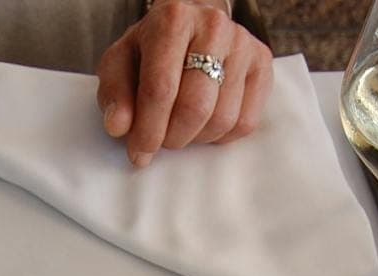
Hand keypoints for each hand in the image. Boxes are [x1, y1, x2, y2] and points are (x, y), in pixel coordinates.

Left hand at [97, 1, 275, 167]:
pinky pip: (246, 122)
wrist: (191, 26)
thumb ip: (115, 94)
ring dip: (197, 139)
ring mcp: (243, 45)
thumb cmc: (152, 49)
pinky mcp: (262, 63)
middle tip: (161, 142)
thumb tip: (119, 128)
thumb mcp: (121, 63)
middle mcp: (213, 26)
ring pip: (223, 119)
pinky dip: (221, 136)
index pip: (161, 89)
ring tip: (181, 129)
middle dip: (174, 138)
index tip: (139, 154)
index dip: (148, 130)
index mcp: (173, 20)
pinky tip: (204, 125)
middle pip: (195, 107)